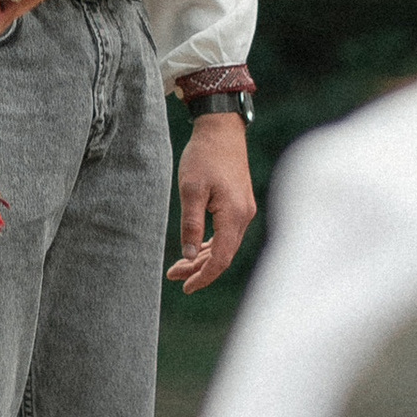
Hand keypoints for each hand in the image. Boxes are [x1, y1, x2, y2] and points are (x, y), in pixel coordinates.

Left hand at [169, 110, 254, 291]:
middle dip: (199, 269)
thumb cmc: (204, 156)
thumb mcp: (191, 190)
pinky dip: (210, 243)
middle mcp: (243, 216)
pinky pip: (226, 232)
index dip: (204, 276)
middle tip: (173, 275)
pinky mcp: (238, 203)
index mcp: (233, 215)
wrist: (221, 129)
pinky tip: (195, 248)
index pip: (220, 258)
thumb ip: (190, 224)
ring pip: (225, 244)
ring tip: (179, 266)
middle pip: (223, 254)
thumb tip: (188, 255)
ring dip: (202, 257)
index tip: (185, 287)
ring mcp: (243, 209)